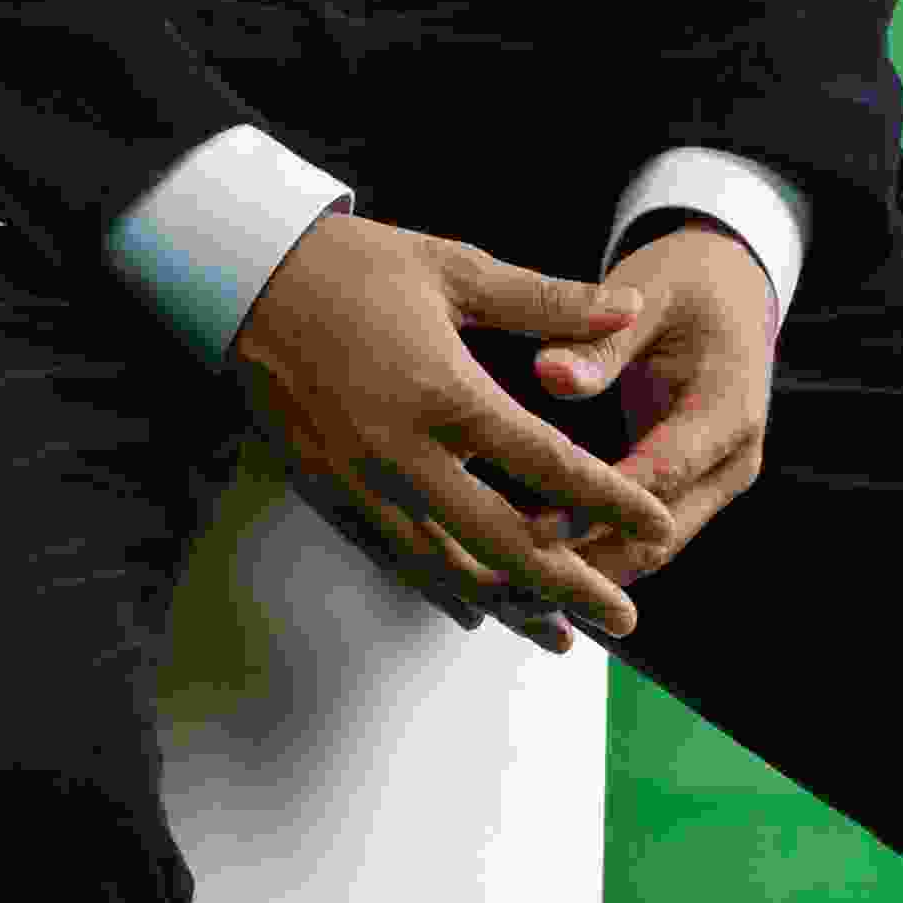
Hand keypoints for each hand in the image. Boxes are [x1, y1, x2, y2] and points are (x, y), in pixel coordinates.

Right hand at [230, 212, 681, 645]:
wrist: (244, 280)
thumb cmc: (354, 266)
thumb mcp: (456, 269)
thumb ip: (547, 301)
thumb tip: (630, 310)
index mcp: (445, 394)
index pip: (546, 465)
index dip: (610, 501)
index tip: (659, 526)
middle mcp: (403, 453)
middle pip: (501, 543)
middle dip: (569, 588)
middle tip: (625, 619)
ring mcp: (361, 481)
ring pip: (445, 568)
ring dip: (509, 606)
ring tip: (561, 636)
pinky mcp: (328, 491)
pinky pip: (393, 558)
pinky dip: (441, 591)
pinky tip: (477, 614)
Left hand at [517, 221, 775, 596]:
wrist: (729, 290)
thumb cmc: (682, 282)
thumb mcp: (646, 293)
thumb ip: (601, 339)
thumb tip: (550, 375)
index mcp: (730, 409)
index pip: (661, 475)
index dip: (597, 508)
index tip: (534, 532)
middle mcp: (731, 461)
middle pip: (658, 536)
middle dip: (586, 567)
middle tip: (508, 587)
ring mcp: (711, 484)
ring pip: (648, 552)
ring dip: (584, 578)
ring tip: (507, 598)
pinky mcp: (684, 492)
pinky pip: (637, 538)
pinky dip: (588, 559)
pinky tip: (525, 575)